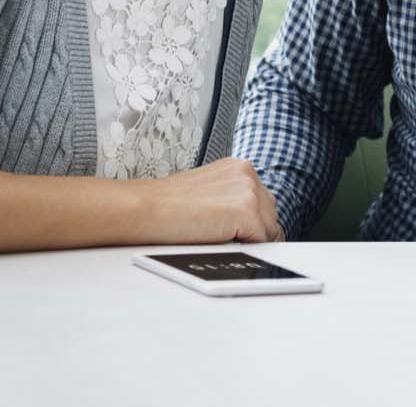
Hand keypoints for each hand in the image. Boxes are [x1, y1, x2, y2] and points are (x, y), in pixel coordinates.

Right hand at [134, 158, 282, 244]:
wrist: (144, 209)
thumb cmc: (165, 205)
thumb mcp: (208, 192)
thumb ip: (231, 199)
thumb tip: (249, 223)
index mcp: (238, 167)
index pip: (263, 201)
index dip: (255, 222)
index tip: (244, 233)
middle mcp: (247, 174)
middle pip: (271, 214)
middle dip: (256, 232)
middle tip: (230, 242)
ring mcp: (249, 191)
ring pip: (269, 229)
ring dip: (250, 240)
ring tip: (219, 240)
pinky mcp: (246, 211)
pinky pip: (260, 241)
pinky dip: (244, 248)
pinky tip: (219, 243)